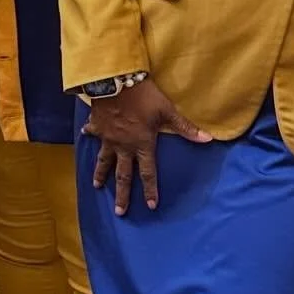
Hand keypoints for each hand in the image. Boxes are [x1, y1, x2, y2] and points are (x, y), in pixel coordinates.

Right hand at [83, 78, 211, 214]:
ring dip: (101, 174)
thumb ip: (185, 127)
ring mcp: (108, 137)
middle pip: (123, 175)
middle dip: (122, 195)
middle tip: (119, 212)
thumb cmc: (143, 97)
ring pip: (104, 161)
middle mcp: (124, 146)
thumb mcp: (167, 111)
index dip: (150, 190)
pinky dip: (89, 134)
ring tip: (96, 186)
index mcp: (142, 145)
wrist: (114, 81)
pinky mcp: (97, 125)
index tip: (150, 206)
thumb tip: (208, 139)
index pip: (148, 173)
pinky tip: (85, 135)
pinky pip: (93, 133)